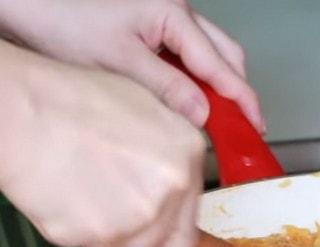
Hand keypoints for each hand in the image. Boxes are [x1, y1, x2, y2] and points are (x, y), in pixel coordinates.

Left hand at [0, 0, 264, 131]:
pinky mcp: (155, 30)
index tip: (256, 126)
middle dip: (237, 92)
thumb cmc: (63, 19)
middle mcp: (178, 13)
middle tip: (243, 127)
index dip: (242, 99)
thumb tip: (203, 114)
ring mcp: (167, 20)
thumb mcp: (119, 60)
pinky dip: (197, 82)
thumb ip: (166, 86)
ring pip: (211, 56)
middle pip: (226, 56)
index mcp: (173, 16)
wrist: (28, 4)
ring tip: (219, 121)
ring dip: (218, 88)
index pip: (220, 65)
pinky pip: (190, 57)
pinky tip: (190, 102)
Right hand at [0, 42, 204, 246]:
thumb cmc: (75, 100)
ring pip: (125, 244)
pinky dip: (77, 227)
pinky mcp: (92, 235)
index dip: (173, 232)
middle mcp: (168, 191)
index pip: (192, 219)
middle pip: (161, 241)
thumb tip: (181, 177)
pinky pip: (88, 242)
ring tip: (84, 189)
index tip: (163, 243)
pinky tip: (65, 193)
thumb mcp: (144, 105)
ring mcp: (133, 218)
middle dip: (141, 233)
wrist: (22, 111)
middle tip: (111, 208)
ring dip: (110, 229)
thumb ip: (172, 148)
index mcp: (187, 155)